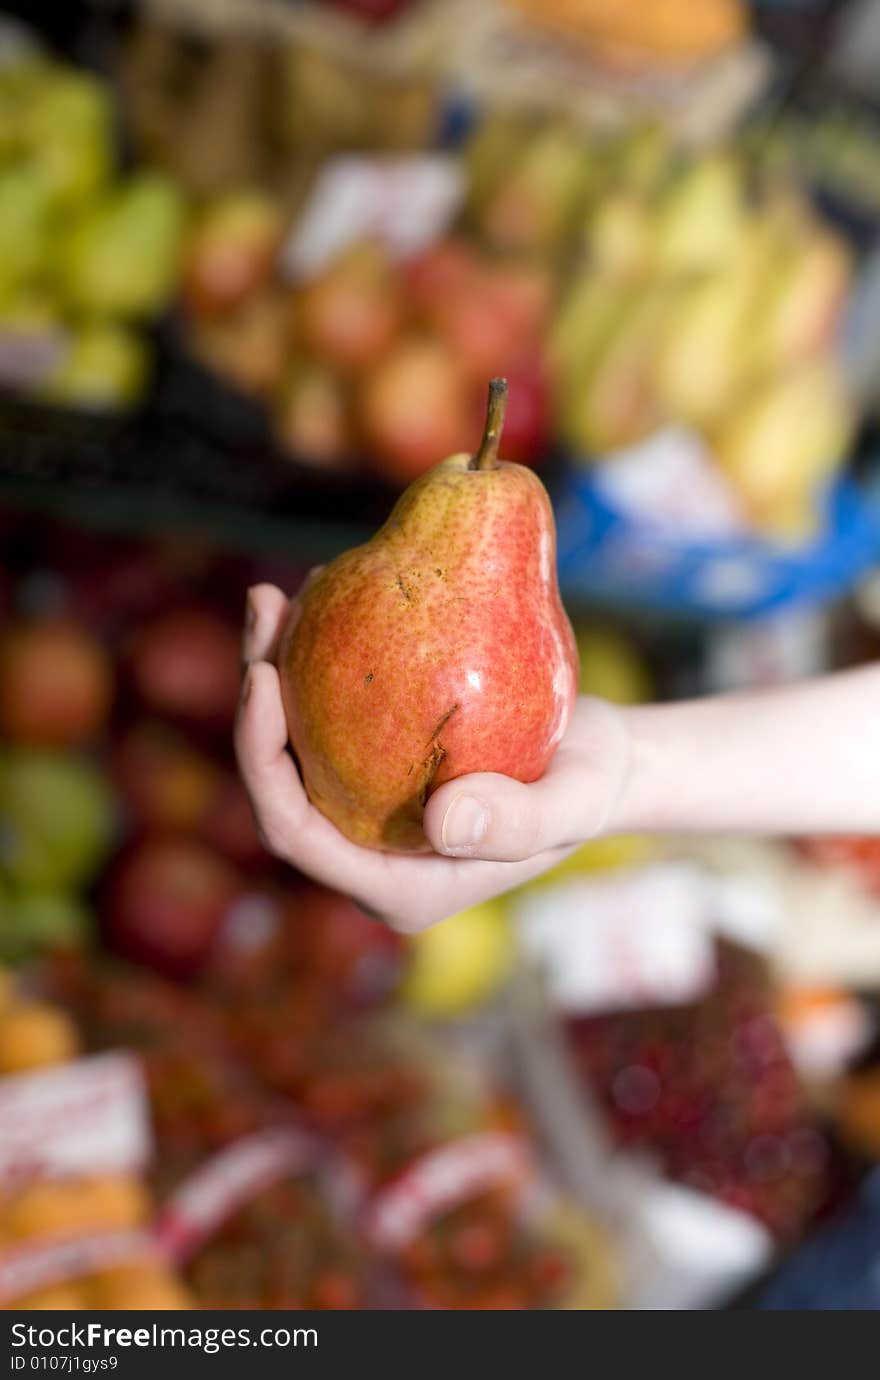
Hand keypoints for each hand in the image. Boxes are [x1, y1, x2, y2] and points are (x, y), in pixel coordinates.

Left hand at [235, 582, 632, 931]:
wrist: (605, 766)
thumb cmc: (594, 792)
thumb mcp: (574, 805)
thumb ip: (518, 824)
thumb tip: (443, 820)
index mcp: (392, 885)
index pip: (295, 835)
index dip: (260, 760)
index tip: (262, 676)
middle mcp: (366, 853)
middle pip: (280, 781)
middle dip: (256, 696)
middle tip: (264, 607)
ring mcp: (369, 811)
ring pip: (296, 743)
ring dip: (277, 665)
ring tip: (276, 593)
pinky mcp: (379, 767)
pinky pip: (329, 716)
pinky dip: (319, 659)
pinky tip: (323, 595)